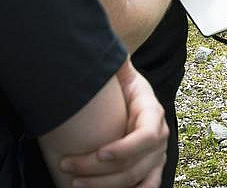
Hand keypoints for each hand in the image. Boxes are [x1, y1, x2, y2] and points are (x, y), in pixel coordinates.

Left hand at [58, 62, 167, 187]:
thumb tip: (110, 52)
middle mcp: (158, 138)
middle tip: (68, 166)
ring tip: (75, 183)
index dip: (125, 148)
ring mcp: (156, 157)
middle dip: (99, 171)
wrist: (132, 100)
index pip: (146, 135)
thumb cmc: (122, 88)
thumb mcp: (121, 73)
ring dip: (105, 187)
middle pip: (134, 164)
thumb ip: (116, 64)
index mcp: (152, 113)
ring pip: (134, 181)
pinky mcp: (150, 170)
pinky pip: (146, 187)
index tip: (100, 152)